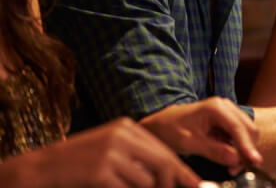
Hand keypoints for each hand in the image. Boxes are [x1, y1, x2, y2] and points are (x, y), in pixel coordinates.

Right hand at [5, 117, 199, 187]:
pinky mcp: (101, 171)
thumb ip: (138, 156)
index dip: (181, 170)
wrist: (44, 166)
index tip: (196, 183)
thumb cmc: (80, 161)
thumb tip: (168, 174)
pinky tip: (111, 187)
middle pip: (163, 163)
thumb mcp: (111, 148)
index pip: (164, 150)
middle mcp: (122, 136)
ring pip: (146, 180)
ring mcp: (112, 152)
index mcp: (127, 127)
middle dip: (171, 183)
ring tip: (123, 184)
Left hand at [140, 97, 260, 173]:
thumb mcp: (189, 143)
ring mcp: (227, 113)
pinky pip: (238, 136)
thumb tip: (235, 159)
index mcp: (216, 107)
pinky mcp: (226, 122)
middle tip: (241, 168)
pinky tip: (231, 160)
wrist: (160, 124)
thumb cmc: (170, 129)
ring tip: (233, 167)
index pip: (238, 128)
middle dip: (247, 149)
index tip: (254, 161)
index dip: (247, 146)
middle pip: (247, 129)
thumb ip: (213, 150)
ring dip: (243, 151)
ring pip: (246, 133)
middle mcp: (225, 107)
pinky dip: (238, 149)